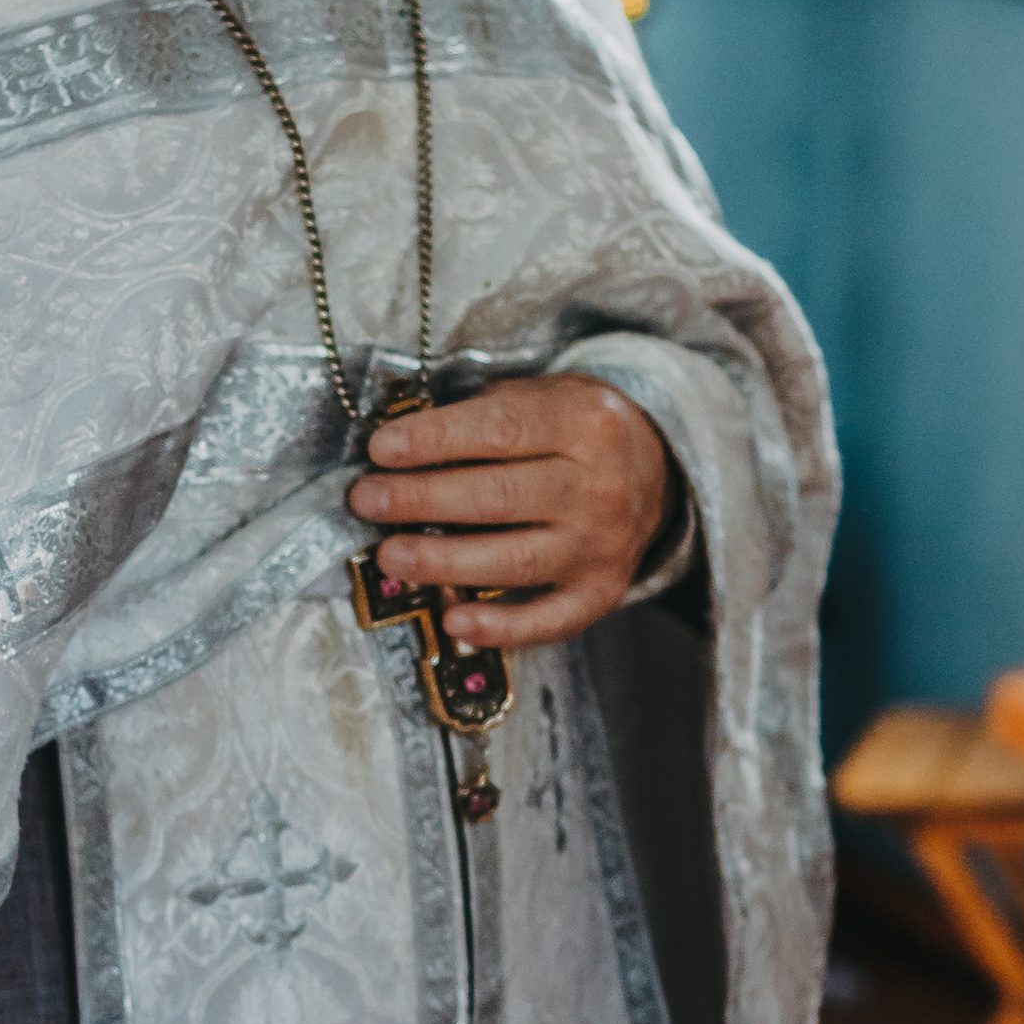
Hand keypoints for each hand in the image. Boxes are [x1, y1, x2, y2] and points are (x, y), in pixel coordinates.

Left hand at [347, 377, 673, 651]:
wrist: (657, 469)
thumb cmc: (575, 430)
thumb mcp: (543, 396)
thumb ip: (482, 416)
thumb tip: (398, 448)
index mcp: (584, 423)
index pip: (497, 431)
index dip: (434, 441)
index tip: (381, 449)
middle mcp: (599, 485)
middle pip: (498, 497)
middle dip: (421, 500)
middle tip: (366, 501)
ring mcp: (601, 544)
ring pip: (515, 559)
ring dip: (443, 562)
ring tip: (390, 557)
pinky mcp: (600, 591)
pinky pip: (548, 619)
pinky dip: (500, 627)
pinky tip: (454, 621)